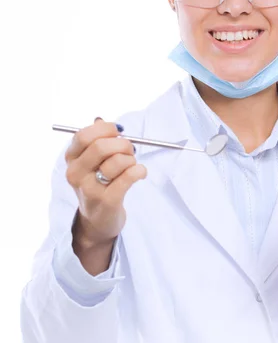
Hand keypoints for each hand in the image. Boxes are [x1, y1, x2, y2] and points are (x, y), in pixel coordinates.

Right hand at [65, 117, 146, 247]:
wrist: (97, 222)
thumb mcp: (90, 164)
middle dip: (123, 144)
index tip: (118, 132)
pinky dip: (139, 171)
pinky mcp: (107, 201)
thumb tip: (101, 120)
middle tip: (130, 150)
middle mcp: (76, 174)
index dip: (105, 129)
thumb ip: (95, 140)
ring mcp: (89, 189)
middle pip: (101, 147)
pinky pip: (128, 177)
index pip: (83, 135)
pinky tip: (140, 173)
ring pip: (117, 161)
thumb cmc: (98, 186)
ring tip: (132, 166)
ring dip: (131, 160)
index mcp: (71, 159)